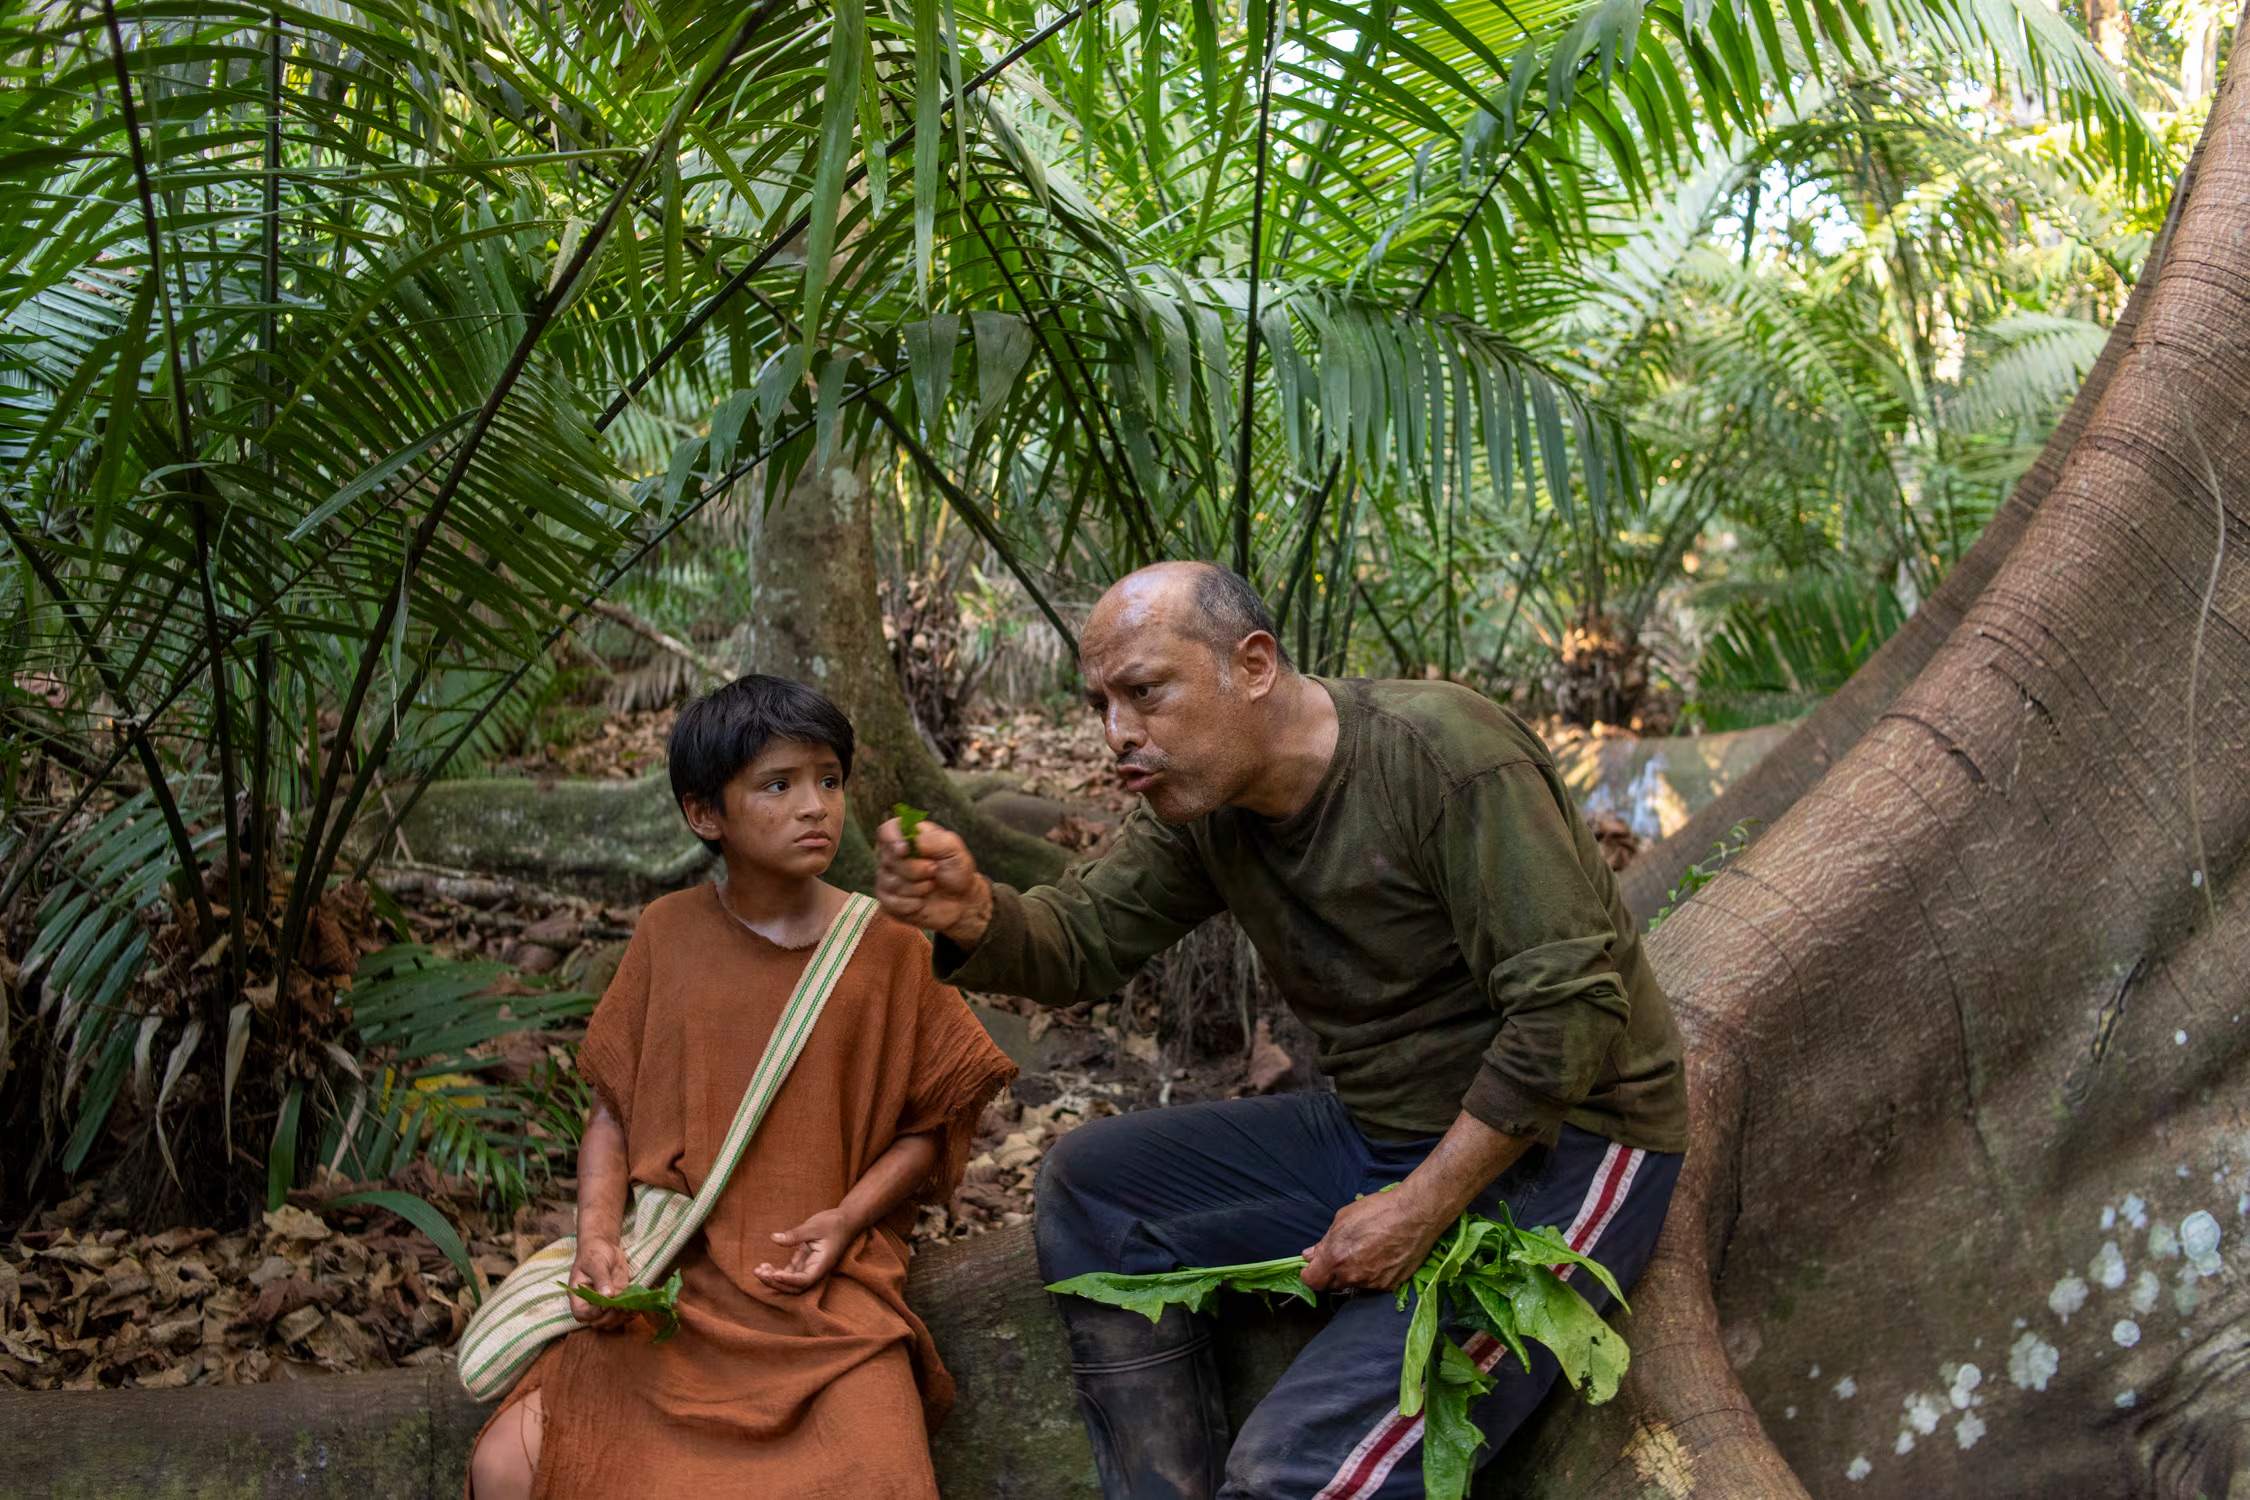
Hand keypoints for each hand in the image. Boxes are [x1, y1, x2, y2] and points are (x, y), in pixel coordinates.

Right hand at [567, 1235, 633, 1328]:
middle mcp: (590, 1303)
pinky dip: (629, 1312)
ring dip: (621, 1317)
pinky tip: (636, 1307)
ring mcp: (604, 1303)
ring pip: (611, 1320)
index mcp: (578, 1295)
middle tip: (621, 1306)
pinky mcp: (617, 1299)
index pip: (581, 1314)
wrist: (604, 1246)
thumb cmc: (594, 1253)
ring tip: (631, 1308)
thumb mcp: (596, 1263)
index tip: (606, 1305)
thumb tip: (607, 1296)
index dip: (593, 1314)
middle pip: (597, 1321)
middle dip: (610, 1317)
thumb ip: (601, 1279)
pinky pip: (621, 1312)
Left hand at [754, 1208, 861, 1293]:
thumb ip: (794, 1234)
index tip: (774, 1274)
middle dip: (776, 1283)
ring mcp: (810, 1266)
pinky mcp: (804, 1261)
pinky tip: (764, 1265)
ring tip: (758, 1270)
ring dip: (774, 1279)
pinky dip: (777, 1271)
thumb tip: (774, 1238)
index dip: (789, 1280)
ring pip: (790, 1281)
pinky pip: (789, 1272)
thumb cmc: (833, 1223)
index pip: (805, 1280)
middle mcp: (816, 1269)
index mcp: (822, 1263)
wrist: (846, 1220)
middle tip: (759, 1272)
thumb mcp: (814, 1226)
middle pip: (795, 1286)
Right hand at [874, 817, 991, 944]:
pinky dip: (912, 904)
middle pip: (889, 859)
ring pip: (891, 883)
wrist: (960, 900)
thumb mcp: (954, 850)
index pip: (887, 831)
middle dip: (916, 869)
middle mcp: (892, 856)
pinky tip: (922, 901)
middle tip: (934, 870)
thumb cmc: (955, 870)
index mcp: (907, 837)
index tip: (905, 850)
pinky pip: (892, 903)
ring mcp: (887, 878)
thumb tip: (913, 842)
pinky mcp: (887, 900)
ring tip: (930, 885)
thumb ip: (935, 840)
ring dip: (918, 888)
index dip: (892, 839)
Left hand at [1300, 1189, 1447, 1292]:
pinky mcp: (1391, 1285)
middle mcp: (1352, 1276)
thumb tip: (1310, 1255)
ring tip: (1369, 1250)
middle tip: (1344, 1253)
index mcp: (1336, 1259)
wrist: (1415, 1214)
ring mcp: (1373, 1283)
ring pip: (1355, 1283)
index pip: (1312, 1281)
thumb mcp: (1343, 1219)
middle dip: (1333, 1272)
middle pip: (1333, 1284)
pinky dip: (1374, 1273)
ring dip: (1355, 1272)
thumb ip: (1324, 1242)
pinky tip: (1383, 1256)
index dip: (1310, 1273)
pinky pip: (1375, 1283)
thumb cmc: (1377, 1210)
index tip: (1313, 1266)